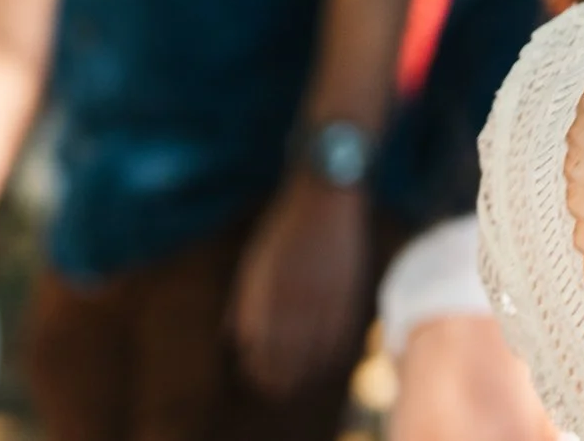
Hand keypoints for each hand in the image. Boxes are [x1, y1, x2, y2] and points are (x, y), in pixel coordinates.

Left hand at [229, 178, 369, 394]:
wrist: (326, 196)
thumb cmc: (284, 230)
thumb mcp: (253, 266)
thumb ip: (243, 305)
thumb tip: (233, 341)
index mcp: (263, 297)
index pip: (259, 353)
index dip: (258, 372)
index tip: (260, 379)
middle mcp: (293, 303)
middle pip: (286, 360)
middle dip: (281, 379)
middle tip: (279, 385)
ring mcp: (324, 299)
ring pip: (316, 354)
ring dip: (308, 371)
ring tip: (304, 377)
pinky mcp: (350, 293)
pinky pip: (342, 338)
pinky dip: (334, 353)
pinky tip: (330, 357)